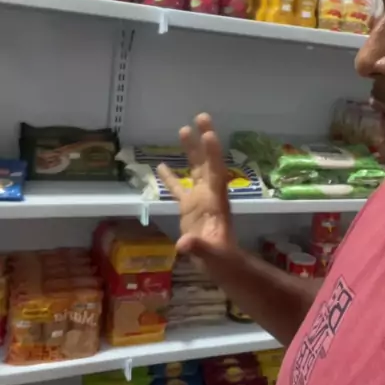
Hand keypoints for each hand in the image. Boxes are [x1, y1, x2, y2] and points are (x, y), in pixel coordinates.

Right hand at [157, 113, 234, 260]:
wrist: (223, 268)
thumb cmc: (222, 261)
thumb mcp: (213, 256)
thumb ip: (200, 248)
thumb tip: (184, 244)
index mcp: (215, 202)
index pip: (215, 173)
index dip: (212, 154)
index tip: (208, 133)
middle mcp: (208, 195)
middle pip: (206, 163)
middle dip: (204, 141)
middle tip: (201, 117)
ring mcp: (199, 200)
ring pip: (195, 170)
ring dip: (190, 151)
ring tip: (182, 129)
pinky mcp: (189, 209)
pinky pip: (178, 189)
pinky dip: (170, 177)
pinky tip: (160, 165)